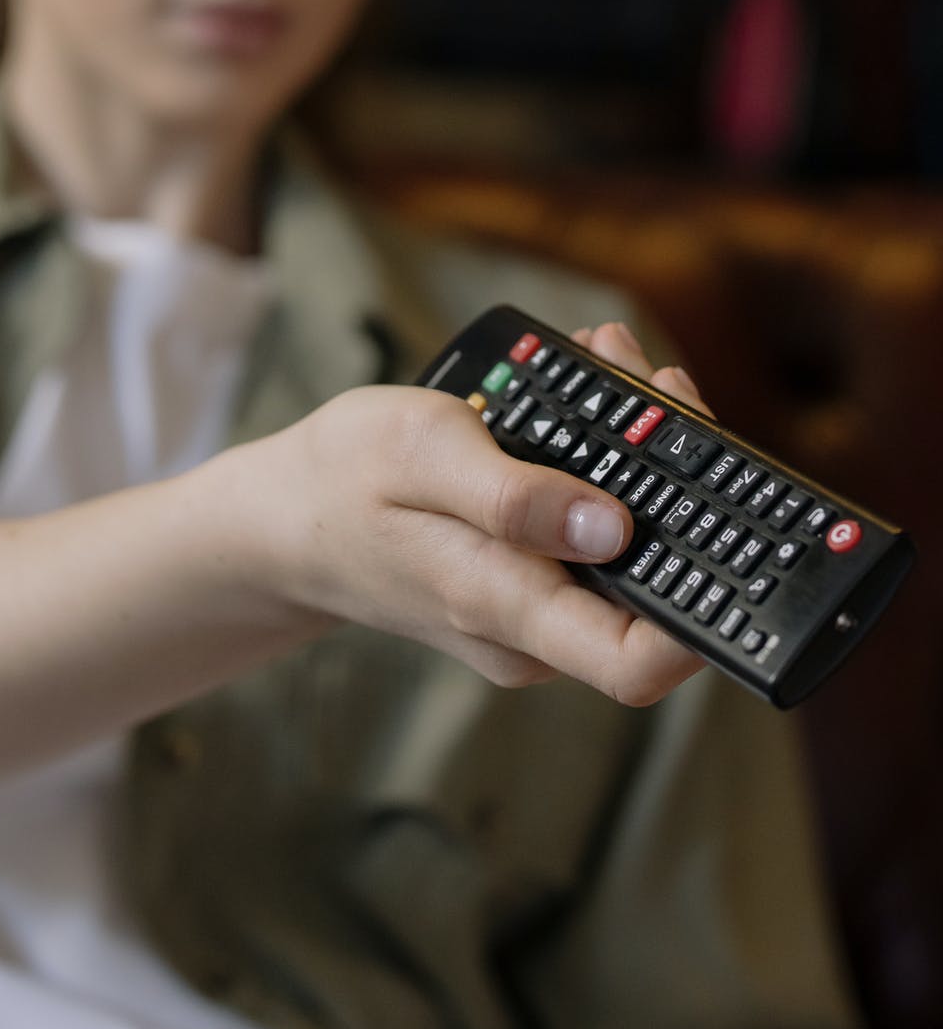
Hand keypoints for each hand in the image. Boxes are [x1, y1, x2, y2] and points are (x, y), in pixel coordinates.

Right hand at [225, 322, 708, 706]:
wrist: (287, 521)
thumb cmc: (342, 482)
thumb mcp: (420, 458)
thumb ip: (515, 497)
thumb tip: (613, 528)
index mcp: (505, 608)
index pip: (637, 664)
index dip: (706, 622)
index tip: (740, 534)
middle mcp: (531, 631)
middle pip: (654, 591)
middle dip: (677, 481)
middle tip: (654, 384)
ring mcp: (531, 614)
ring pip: (627, 554)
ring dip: (639, 460)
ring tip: (613, 365)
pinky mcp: (527, 588)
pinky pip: (591, 539)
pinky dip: (599, 470)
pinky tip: (583, 399)